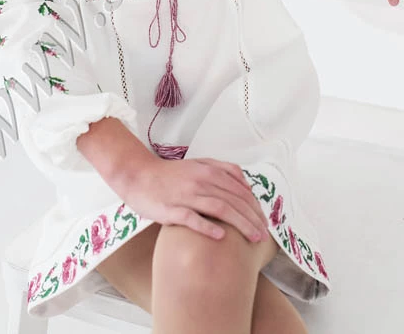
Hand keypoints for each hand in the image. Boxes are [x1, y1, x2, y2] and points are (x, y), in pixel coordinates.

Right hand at [113, 154, 270, 242]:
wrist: (139, 176)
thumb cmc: (170, 174)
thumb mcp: (198, 164)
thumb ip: (222, 169)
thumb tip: (246, 183)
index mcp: (208, 170)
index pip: (239, 190)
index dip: (255, 206)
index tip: (264, 222)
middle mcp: (200, 181)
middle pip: (234, 200)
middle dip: (253, 218)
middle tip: (264, 235)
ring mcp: (185, 195)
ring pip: (220, 209)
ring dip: (240, 224)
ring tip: (253, 238)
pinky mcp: (171, 209)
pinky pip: (192, 219)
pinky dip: (208, 227)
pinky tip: (221, 237)